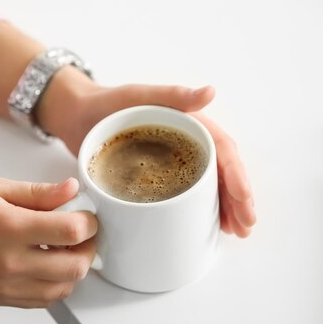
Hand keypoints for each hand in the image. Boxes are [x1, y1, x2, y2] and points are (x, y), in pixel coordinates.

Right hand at [0, 177, 96, 307]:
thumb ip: (38, 193)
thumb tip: (72, 189)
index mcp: (10, 228)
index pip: (71, 231)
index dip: (89, 221)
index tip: (86, 214)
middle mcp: (10, 262)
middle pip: (75, 266)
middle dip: (89, 247)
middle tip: (82, 232)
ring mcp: (6, 286)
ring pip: (64, 288)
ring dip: (74, 268)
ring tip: (63, 248)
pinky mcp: (1, 299)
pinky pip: (44, 300)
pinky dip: (56, 284)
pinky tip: (46, 264)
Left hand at [36, 67, 255, 236]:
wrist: (78, 117)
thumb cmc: (107, 103)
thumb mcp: (139, 96)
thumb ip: (172, 95)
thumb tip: (210, 92)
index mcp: (190, 123)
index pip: (222, 150)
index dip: (236, 176)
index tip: (243, 201)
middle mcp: (188, 143)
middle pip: (221, 172)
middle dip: (237, 200)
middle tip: (244, 226)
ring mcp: (174, 161)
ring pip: (209, 185)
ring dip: (225, 208)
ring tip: (235, 231)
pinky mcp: (160, 176)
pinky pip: (186, 193)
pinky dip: (201, 209)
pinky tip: (209, 225)